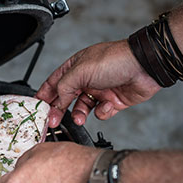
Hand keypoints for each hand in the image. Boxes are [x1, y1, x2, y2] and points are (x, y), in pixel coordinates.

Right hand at [36, 40, 160, 126]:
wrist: (145, 67)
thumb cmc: (114, 61)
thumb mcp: (80, 71)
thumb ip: (64, 86)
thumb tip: (55, 101)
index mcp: (75, 67)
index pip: (54, 82)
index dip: (44, 94)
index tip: (37, 107)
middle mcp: (86, 79)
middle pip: (66, 98)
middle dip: (58, 110)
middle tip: (53, 121)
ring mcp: (99, 91)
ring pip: (82, 109)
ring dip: (79, 115)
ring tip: (79, 119)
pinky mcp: (112, 102)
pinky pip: (101, 113)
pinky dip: (102, 112)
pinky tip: (107, 105)